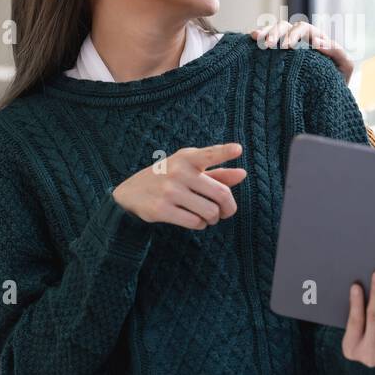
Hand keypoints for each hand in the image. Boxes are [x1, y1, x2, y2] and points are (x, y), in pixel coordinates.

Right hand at [111, 143, 247, 229]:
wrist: (131, 192)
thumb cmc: (169, 178)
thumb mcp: (190, 170)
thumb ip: (217, 173)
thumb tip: (243, 174)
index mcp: (187, 158)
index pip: (209, 154)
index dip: (224, 152)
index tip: (238, 149)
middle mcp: (178, 171)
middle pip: (220, 194)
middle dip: (229, 207)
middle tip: (226, 211)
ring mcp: (169, 190)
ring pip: (210, 211)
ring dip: (214, 218)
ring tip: (209, 216)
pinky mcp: (161, 209)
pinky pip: (196, 222)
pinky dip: (201, 225)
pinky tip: (197, 220)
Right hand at [251, 19, 353, 82]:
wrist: (328, 98)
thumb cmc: (338, 81)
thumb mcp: (344, 67)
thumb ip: (337, 53)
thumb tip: (317, 42)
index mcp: (315, 38)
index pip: (302, 29)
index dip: (294, 35)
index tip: (287, 47)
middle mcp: (300, 39)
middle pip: (285, 27)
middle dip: (276, 33)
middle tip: (268, 45)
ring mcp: (288, 46)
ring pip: (274, 30)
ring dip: (265, 33)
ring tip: (255, 38)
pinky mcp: (278, 55)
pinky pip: (268, 41)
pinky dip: (260, 37)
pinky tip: (251, 38)